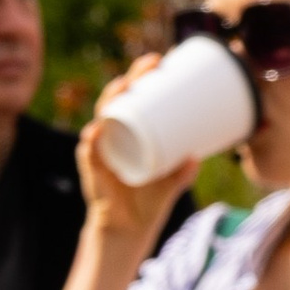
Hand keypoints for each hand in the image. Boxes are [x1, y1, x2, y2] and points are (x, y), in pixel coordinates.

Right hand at [77, 61, 197, 243]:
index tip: (159, 61)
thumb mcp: (170, 185)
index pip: (133, 96)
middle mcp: (112, 133)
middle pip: (118, 97)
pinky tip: (97, 132)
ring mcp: (100, 147)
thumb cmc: (148, 202)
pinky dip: (93, 140)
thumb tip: (199, 157)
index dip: (142, 76)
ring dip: (111, 99)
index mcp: (129, 131)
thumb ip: (184, 173)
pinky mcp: (92, 166)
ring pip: (103, 115)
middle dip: (131, 77)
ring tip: (125, 86)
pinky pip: (90, 149)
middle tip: (150, 65)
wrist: (129, 229)